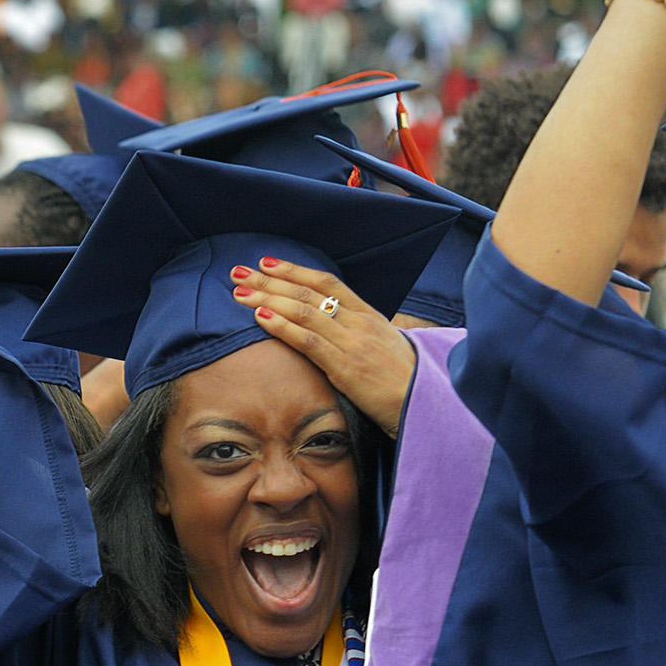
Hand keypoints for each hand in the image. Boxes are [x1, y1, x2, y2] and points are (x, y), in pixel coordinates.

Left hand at [234, 257, 417, 434]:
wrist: (426, 404)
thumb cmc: (404, 379)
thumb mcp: (382, 345)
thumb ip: (356, 332)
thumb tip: (330, 325)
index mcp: (368, 314)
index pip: (326, 282)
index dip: (295, 269)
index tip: (267, 261)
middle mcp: (358, 322)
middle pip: (308, 292)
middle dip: (270, 280)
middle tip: (239, 271)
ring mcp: (351, 342)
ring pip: (303, 311)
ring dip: (267, 298)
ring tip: (240, 291)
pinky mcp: (345, 367)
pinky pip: (308, 341)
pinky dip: (282, 326)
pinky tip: (260, 317)